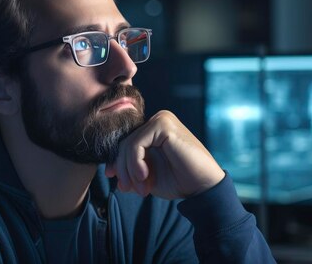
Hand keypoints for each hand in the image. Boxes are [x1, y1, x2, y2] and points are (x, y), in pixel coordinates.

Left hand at [105, 110, 224, 198]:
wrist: (202, 187)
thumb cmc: (179, 181)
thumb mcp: (147, 176)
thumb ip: (130, 170)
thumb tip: (109, 170)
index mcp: (154, 130)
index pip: (126, 144)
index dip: (118, 164)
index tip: (121, 185)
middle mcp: (157, 120)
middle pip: (124, 144)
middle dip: (124, 171)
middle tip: (134, 190)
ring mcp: (161, 120)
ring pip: (127, 144)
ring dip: (130, 171)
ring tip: (142, 188)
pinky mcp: (164, 124)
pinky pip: (136, 143)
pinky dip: (135, 163)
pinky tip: (145, 176)